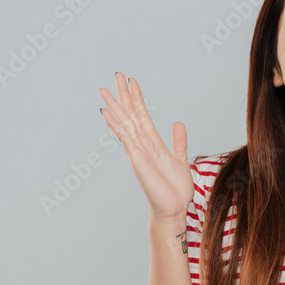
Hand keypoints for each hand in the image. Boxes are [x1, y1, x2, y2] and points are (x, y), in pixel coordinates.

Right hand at [98, 72, 192, 220]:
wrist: (173, 209)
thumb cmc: (175, 189)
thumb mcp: (180, 159)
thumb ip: (178, 141)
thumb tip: (177, 123)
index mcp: (152, 144)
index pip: (142, 116)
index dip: (138, 99)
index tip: (132, 82)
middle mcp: (142, 146)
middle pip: (130, 115)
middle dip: (123, 95)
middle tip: (116, 75)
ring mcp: (137, 152)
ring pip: (125, 123)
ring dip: (116, 105)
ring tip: (105, 88)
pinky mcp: (137, 160)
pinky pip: (125, 138)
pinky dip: (117, 125)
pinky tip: (108, 113)